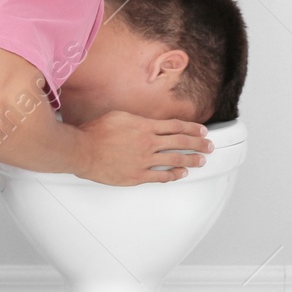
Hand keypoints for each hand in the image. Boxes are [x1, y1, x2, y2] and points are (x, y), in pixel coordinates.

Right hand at [74, 111, 212, 185]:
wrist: (83, 150)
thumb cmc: (95, 132)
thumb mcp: (119, 116)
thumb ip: (137, 119)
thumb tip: (147, 121)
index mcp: (145, 126)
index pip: (175, 126)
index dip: (192, 128)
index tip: (202, 130)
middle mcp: (148, 142)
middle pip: (180, 142)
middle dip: (198, 144)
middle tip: (209, 146)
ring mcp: (144, 160)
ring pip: (175, 159)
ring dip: (191, 160)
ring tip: (202, 160)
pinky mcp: (137, 176)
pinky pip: (161, 176)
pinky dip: (174, 175)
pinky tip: (181, 174)